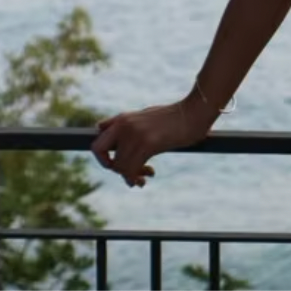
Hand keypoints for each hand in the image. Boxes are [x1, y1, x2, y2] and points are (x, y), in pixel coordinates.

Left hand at [91, 99, 208, 187]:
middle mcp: (125, 125)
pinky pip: (132, 169)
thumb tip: (99, 127)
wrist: (194, 113)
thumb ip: (122, 124)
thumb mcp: (143, 116)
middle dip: (112, 167)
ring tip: (145, 176)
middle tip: (129, 173)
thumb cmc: (171, 117)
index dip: (103, 158)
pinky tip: (151, 173)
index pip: (97, 142)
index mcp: (123, 119)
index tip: (118, 164)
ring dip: (131, 176)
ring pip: (119, 166)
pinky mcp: (148, 143)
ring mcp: (135, 134)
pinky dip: (138, 177)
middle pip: (100, 153)